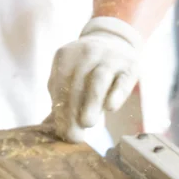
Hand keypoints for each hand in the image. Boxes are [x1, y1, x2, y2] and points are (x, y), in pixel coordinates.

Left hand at [48, 17, 142, 142]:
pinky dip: (117, 93)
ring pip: (99, 79)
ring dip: (92, 102)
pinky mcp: (130, 66)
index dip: (60, 110)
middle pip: (78, 84)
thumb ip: (60, 101)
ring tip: (88, 124)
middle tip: (74, 136)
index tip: (62, 132)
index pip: (60, 85)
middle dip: (74, 112)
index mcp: (66, 56)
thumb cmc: (87, 70)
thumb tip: (48, 129)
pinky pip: (123, 80)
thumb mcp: (70, 78)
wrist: (114, 42)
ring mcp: (110, 57)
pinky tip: (111, 108)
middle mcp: (87, 53)